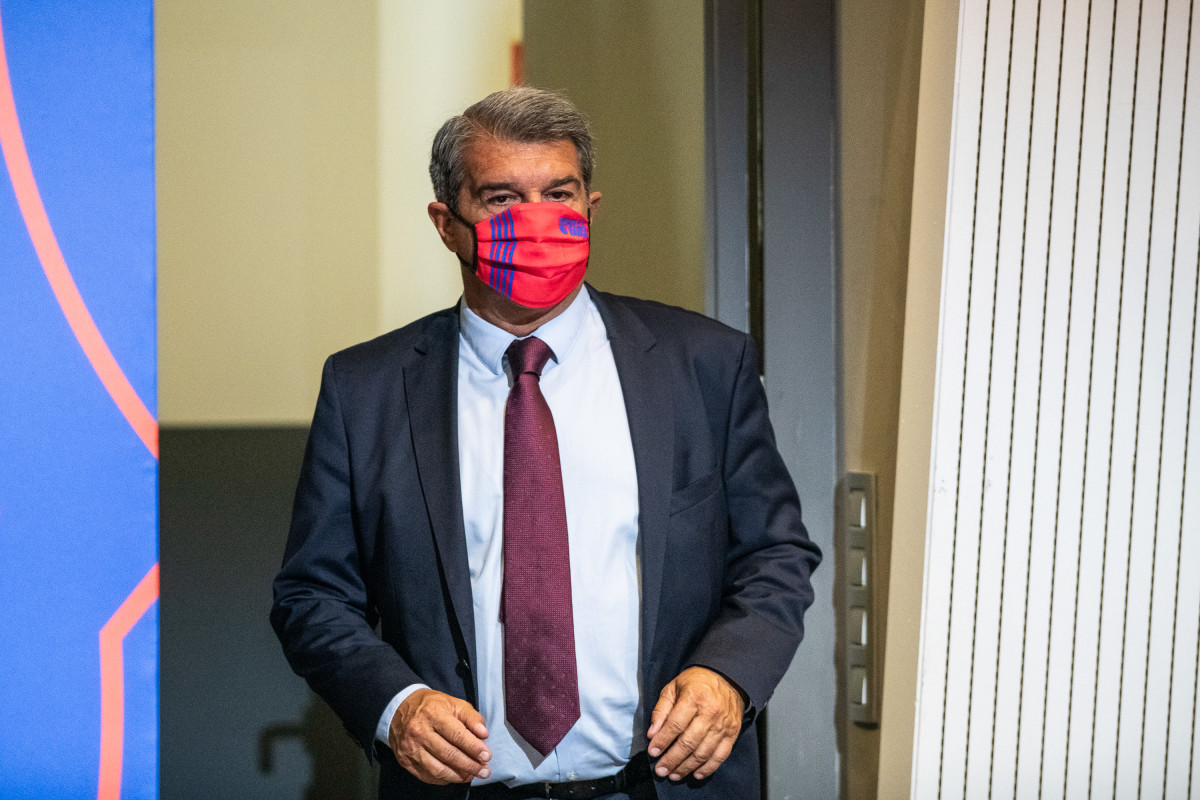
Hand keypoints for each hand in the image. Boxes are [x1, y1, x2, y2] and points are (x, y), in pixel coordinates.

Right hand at [388, 688, 491, 784]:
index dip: (473, 747)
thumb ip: (471, 718)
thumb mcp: (454, 703)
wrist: (400, 709)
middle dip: (470, 765)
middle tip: (484, 771)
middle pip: (448, 754)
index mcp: (433, 714)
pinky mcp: (405, 761)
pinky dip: (444, 779)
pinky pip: (427, 776)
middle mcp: (419, 732)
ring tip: (472, 775)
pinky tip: (456, 776)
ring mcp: (410, 748)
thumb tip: (483, 734)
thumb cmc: (431, 706)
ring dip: (458, 776)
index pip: (456, 734)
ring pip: (438, 769)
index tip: (487, 756)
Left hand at [646, 666, 744, 781]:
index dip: (662, 741)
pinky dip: (708, 768)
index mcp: (694, 697)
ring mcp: (723, 725)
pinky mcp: (732, 733)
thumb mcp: (673, 688)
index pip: (675, 724)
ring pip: (703, 752)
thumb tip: (652, 733)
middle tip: (661, 769)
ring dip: (687, 767)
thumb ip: (661, 710)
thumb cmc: (696, 683)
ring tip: (674, 774)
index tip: (653, 752)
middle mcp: (710, 712)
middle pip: (688, 742)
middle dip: (672, 759)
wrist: (727, 678)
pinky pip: (720, 755)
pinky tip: (696, 774)